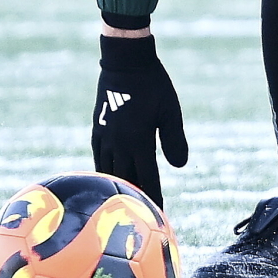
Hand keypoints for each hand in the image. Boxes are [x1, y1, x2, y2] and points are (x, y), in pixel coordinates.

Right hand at [92, 33, 188, 208]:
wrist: (125, 61)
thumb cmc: (153, 85)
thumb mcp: (170, 111)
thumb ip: (174, 140)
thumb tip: (180, 166)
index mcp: (140, 141)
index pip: (147, 179)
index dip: (154, 198)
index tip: (158, 215)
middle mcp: (120, 143)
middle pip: (126, 180)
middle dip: (135, 199)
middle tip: (141, 216)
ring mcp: (106, 136)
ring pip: (108, 171)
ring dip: (116, 187)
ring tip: (123, 203)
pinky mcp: (98, 127)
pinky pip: (97, 156)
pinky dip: (101, 170)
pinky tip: (105, 177)